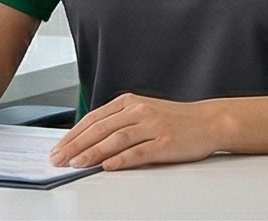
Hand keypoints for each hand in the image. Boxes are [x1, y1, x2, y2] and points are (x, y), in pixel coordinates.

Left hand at [48, 93, 222, 170]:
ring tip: (77, 164)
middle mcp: (139, 111)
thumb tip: (88, 141)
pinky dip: (121, 159)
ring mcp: (152, 126)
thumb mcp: (143, 112)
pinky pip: (139, 151)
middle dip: (76, 145)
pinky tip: (107, 166)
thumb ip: (118, 123)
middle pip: (100, 128)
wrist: (209, 121)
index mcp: (129, 102)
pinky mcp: (165, 142)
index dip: (73, 134)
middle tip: (59, 159)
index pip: (93, 118)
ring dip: (93, 152)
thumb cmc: (175, 120)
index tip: (58, 148)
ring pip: (115, 139)